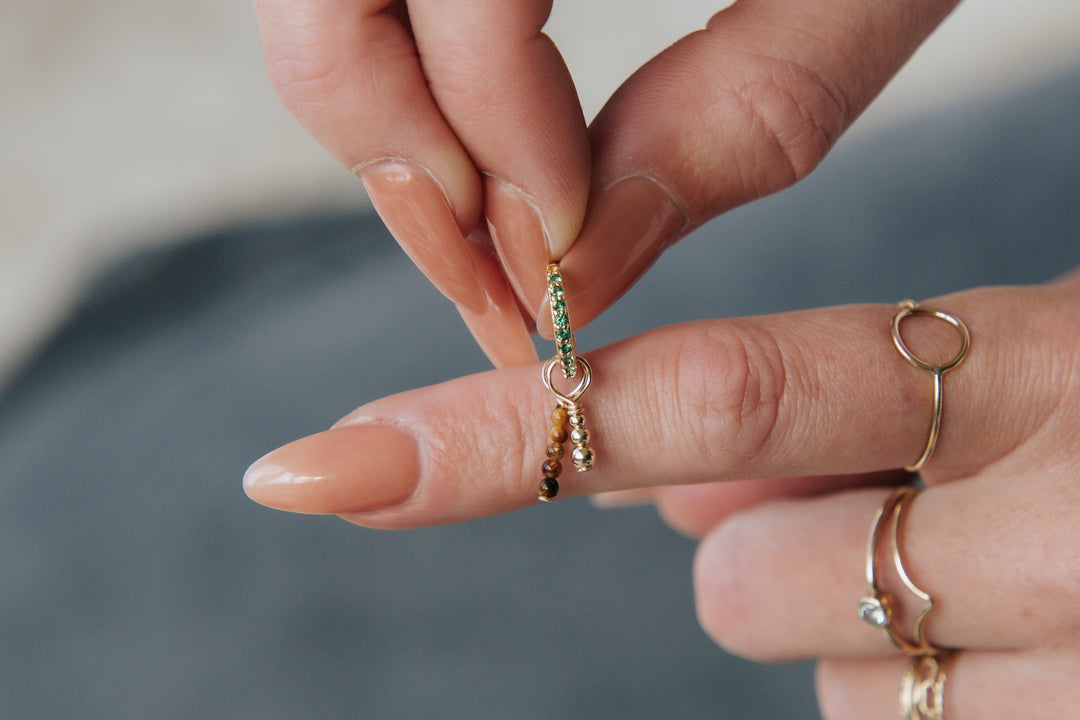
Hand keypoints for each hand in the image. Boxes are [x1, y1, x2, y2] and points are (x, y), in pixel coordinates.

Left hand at [244, 268, 1079, 716]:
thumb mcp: (1023, 376)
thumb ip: (832, 416)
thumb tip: (676, 491)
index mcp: (1041, 365)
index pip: (711, 397)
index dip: (505, 434)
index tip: (325, 467)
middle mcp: (1078, 520)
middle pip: (743, 582)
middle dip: (770, 555)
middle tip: (900, 513)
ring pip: (829, 688)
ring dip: (867, 640)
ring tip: (993, 580)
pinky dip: (924, 706)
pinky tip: (1018, 654)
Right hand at [255, 0, 960, 364]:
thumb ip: (744, 113)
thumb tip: (589, 272)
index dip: (491, 139)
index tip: (557, 259)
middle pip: (322, 8)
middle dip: (397, 162)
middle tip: (491, 272)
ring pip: (328, 8)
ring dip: (393, 136)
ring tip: (495, 232)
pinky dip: (415, 82)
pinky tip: (494, 150)